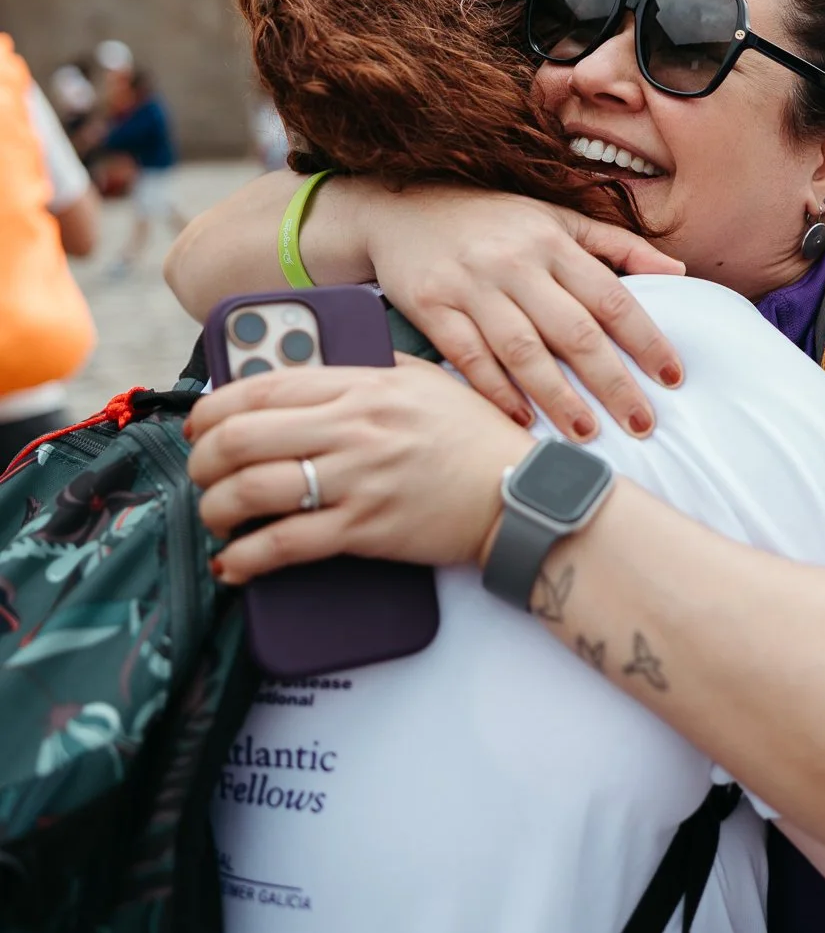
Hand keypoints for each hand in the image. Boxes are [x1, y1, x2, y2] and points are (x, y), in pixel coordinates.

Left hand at [185, 358, 527, 584]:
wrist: (518, 494)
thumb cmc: (473, 438)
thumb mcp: (423, 380)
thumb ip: (369, 369)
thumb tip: (312, 368)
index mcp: (363, 386)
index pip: (263, 388)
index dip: (213, 407)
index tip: (199, 425)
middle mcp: (354, 428)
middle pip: (243, 437)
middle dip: (203, 459)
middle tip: (200, 473)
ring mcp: (358, 479)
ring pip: (253, 489)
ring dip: (216, 507)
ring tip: (216, 517)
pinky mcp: (365, 529)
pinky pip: (285, 543)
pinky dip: (246, 557)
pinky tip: (233, 563)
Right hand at [355, 186, 685, 440]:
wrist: (399, 208)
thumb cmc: (491, 219)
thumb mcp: (555, 216)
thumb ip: (616, 245)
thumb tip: (679, 270)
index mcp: (552, 240)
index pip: (611, 296)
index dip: (646, 338)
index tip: (673, 377)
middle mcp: (514, 262)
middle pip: (573, 330)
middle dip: (611, 382)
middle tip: (642, 423)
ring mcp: (470, 285)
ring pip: (523, 350)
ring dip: (558, 396)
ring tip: (587, 435)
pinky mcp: (431, 306)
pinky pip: (468, 357)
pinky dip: (496, 391)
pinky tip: (522, 419)